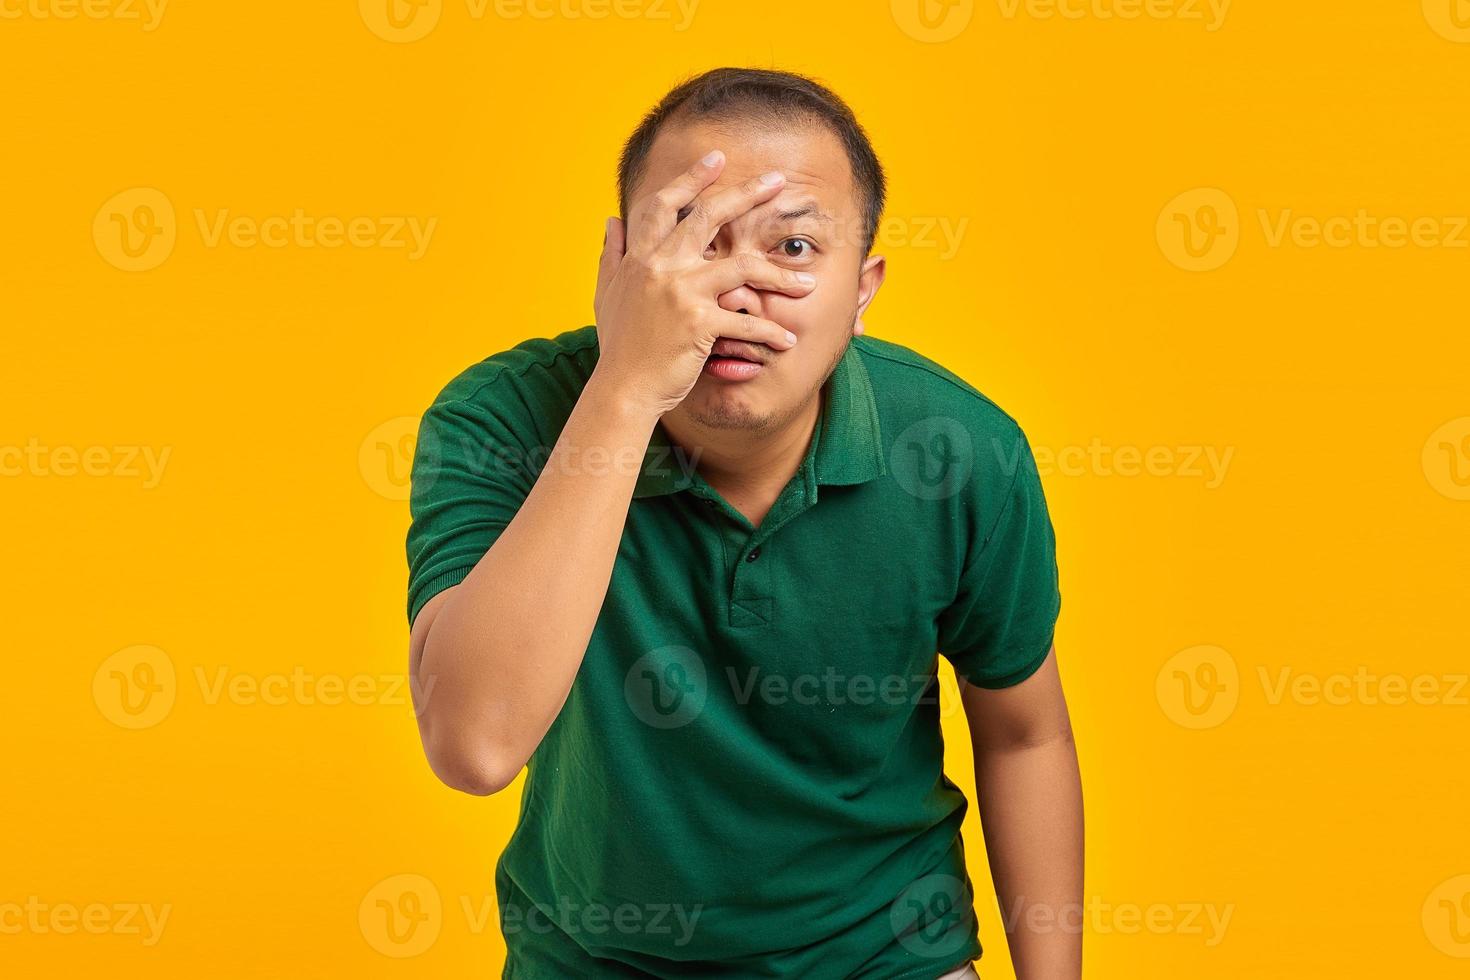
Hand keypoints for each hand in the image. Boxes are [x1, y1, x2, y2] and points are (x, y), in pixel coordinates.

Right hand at [590, 149, 815, 418]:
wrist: (621, 389)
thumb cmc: (619, 345)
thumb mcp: (608, 293)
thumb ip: (612, 254)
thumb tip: (611, 220)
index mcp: (641, 257)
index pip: (664, 205)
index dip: (691, 179)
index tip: (717, 159)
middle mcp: (661, 267)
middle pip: (709, 217)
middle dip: (747, 194)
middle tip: (778, 180)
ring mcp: (681, 293)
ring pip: (743, 267)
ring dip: (781, 276)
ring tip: (807, 284)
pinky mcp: (699, 324)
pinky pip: (746, 323)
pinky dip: (770, 333)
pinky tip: (787, 342)